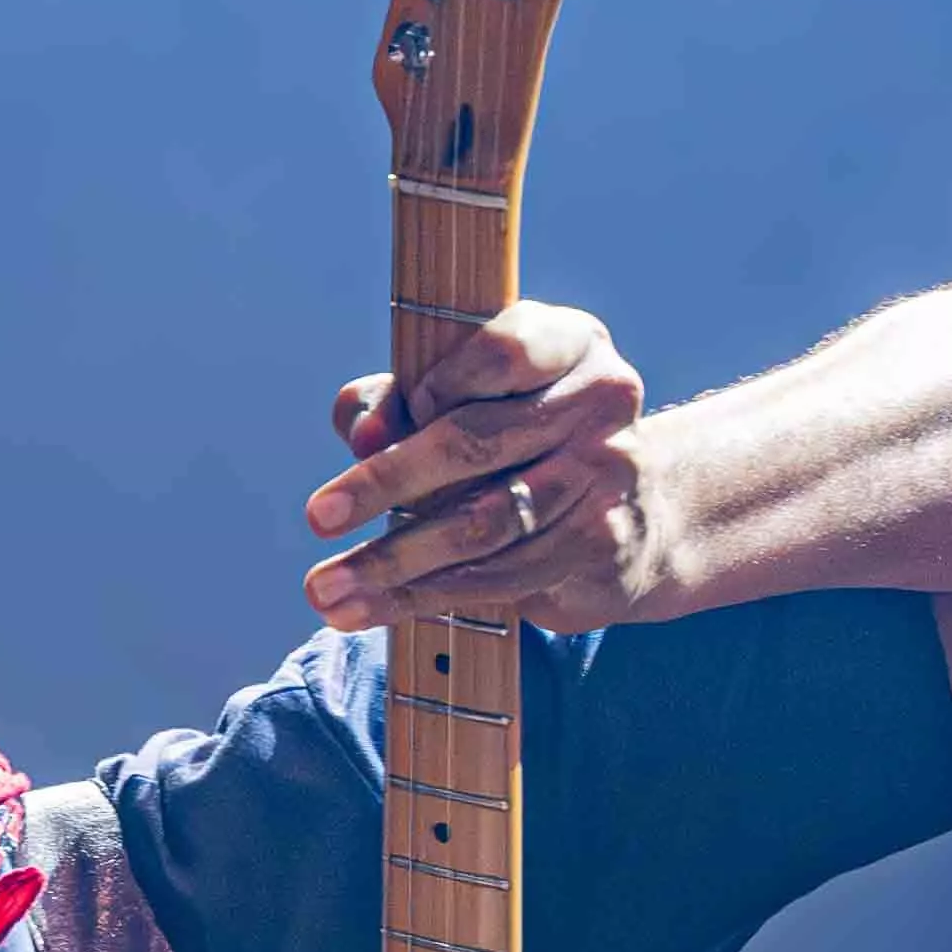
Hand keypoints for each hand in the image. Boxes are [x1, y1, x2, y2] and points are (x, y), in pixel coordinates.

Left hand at [298, 301, 669, 635]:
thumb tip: (362, 435)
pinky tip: (371, 608)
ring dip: (394, 562)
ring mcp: (609, 475)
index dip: (435, 386)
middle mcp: (602, 402)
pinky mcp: (603, 544)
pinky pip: (500, 576)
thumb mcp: (456, 400)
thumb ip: (393, 401)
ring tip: (325, 590)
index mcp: (570, 343)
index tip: (380, 426)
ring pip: (484, 523)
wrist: (634, 512)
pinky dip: (426, 596)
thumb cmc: (516, 439)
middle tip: (316, 518)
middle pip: (477, 441)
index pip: (503, 352)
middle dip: (384, 484)